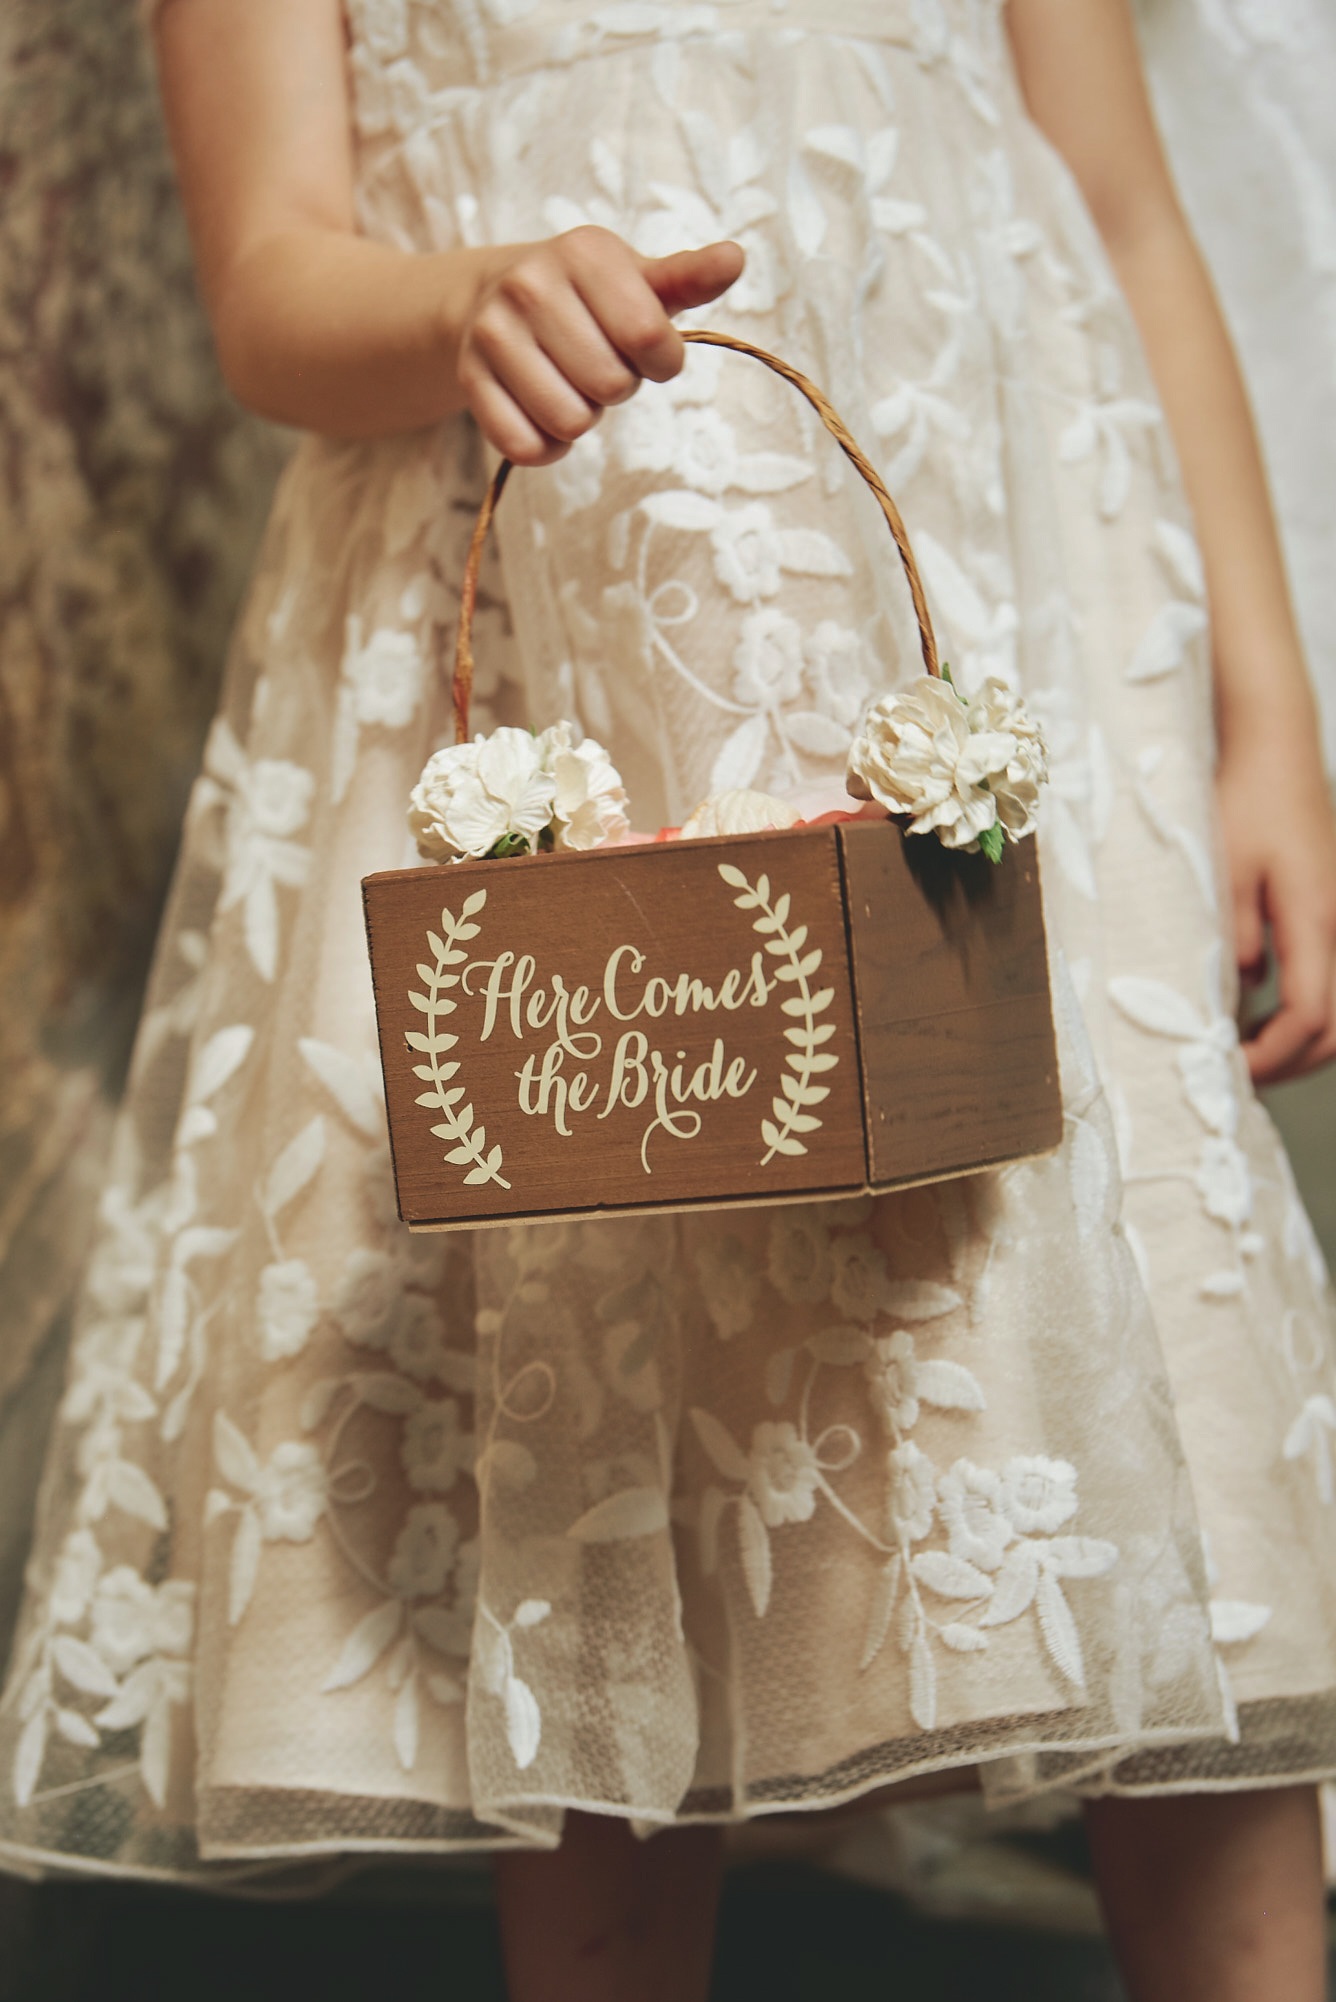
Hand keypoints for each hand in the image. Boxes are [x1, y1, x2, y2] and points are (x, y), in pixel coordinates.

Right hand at [456, 226, 743, 464]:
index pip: (648, 338)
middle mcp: (530, 284)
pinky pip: (526, 446)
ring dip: (583, 417)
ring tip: (571, 383)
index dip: (661, 362)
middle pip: (610, 385)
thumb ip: (689, 279)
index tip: (648, 351)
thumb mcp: (640, 281)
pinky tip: (543, 413)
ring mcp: (494, 332)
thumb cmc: (590, 299)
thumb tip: (735, 259)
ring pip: (569, 421)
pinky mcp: (470, 378)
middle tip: (599, 363)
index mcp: (584, 253)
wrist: (495, 299)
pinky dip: (547, 446)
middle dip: (617, 387)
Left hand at [1216, 730, 1335, 1084]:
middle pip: (1334, 1029)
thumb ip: (1228, 938)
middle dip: (1288, 1063)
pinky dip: (1301, 1012)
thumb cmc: (1243, 802)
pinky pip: (1329, 982)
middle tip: (1235, 1077)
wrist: (1274, 751)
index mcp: (1315, 922)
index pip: (1307, 1016)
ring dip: (1297, 1042)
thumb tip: (1233, 996)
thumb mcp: (1221, 872)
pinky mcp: (1332, 915)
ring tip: (1244, 1051)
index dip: (1269, 1057)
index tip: (1227, 1072)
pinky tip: (1255, 1012)